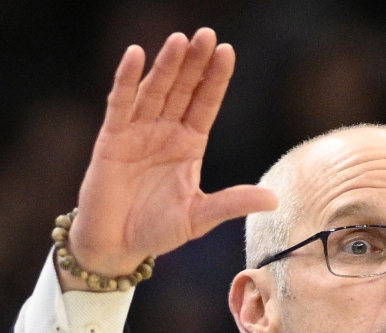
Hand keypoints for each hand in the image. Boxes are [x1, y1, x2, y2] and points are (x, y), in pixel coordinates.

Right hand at [62, 29, 277, 288]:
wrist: (117, 245)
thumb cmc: (158, 230)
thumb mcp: (201, 216)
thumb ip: (233, 203)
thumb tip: (274, 200)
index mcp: (189, 145)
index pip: (205, 103)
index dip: (215, 78)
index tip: (228, 51)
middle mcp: (165, 132)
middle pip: (182, 89)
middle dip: (194, 62)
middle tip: (206, 34)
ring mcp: (137, 132)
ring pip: (154, 91)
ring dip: (166, 65)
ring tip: (179, 40)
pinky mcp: (111, 140)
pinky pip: (120, 104)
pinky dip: (126, 80)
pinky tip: (136, 56)